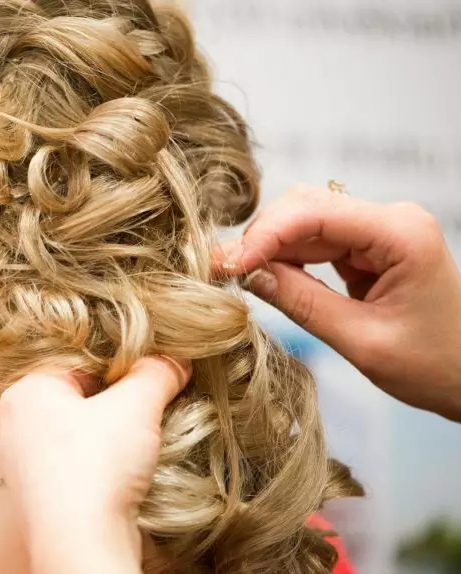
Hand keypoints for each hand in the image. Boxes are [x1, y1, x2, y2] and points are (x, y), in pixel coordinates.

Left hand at [0, 358, 191, 573]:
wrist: (81, 543)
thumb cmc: (96, 465)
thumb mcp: (137, 405)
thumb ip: (156, 373)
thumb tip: (174, 361)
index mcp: (26, 391)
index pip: (78, 362)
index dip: (118, 368)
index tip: (146, 380)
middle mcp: (13, 425)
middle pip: (75, 399)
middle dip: (112, 404)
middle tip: (144, 412)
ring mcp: (21, 465)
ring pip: (73, 436)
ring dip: (105, 438)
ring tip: (134, 446)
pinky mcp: (37, 498)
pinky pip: (71, 469)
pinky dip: (96, 468)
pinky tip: (119, 476)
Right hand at [217, 185, 460, 420]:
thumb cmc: (437, 365)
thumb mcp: (363, 342)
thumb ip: (302, 303)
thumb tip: (248, 275)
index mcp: (401, 234)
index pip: (315, 213)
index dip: (264, 235)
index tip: (227, 265)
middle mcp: (390, 220)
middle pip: (305, 207)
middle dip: (260, 237)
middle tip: (220, 271)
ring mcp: (378, 232)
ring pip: (304, 223)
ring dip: (267, 248)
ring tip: (233, 276)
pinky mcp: (367, 248)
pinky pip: (314, 243)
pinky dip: (283, 258)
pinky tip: (261, 276)